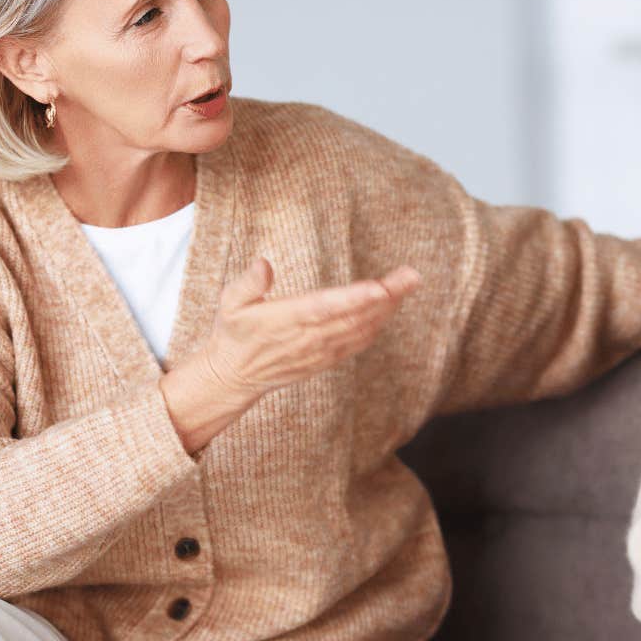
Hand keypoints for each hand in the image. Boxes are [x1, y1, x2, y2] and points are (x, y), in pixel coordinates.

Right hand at [188, 256, 422, 403]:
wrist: (234, 376)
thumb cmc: (233, 333)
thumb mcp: (229, 304)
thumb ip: (248, 283)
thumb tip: (263, 264)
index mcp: (286, 320)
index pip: (325, 308)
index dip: (354, 299)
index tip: (380, 288)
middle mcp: (308, 338)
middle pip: (354, 316)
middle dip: (386, 296)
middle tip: (412, 275)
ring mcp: (320, 351)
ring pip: (361, 329)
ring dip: (388, 308)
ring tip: (408, 284)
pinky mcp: (327, 359)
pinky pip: (358, 342)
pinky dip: (377, 325)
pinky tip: (391, 307)